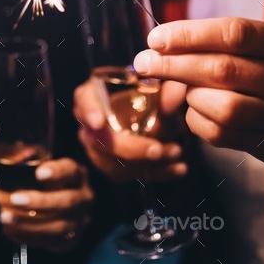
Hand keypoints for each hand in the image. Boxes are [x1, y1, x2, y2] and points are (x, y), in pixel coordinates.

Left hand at [0, 158, 94, 252]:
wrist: (63, 206)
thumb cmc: (44, 180)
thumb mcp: (38, 166)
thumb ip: (20, 163)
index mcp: (77, 174)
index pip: (71, 170)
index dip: (57, 172)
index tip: (39, 173)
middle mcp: (84, 197)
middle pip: (67, 201)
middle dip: (40, 202)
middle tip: (14, 199)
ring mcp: (80, 221)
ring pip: (59, 226)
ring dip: (30, 224)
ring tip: (5, 219)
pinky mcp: (70, 240)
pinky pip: (51, 242)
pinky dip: (28, 237)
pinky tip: (10, 231)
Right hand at [73, 77, 187, 182]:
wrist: (152, 109)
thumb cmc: (150, 93)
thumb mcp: (160, 91)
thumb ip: (167, 92)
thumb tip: (178, 89)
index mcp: (94, 93)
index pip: (84, 99)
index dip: (89, 111)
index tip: (99, 123)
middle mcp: (89, 121)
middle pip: (98, 140)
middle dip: (130, 148)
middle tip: (157, 150)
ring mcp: (97, 146)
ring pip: (112, 163)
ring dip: (146, 163)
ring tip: (176, 152)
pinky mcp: (111, 165)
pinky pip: (128, 174)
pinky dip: (156, 173)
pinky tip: (179, 168)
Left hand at [134, 17, 263, 171]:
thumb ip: (232, 41)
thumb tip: (166, 43)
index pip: (236, 34)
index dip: (191, 35)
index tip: (157, 38)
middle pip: (223, 71)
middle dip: (175, 65)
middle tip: (144, 61)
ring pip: (223, 108)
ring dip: (191, 96)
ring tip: (183, 87)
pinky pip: (224, 136)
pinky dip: (199, 121)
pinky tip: (197, 109)